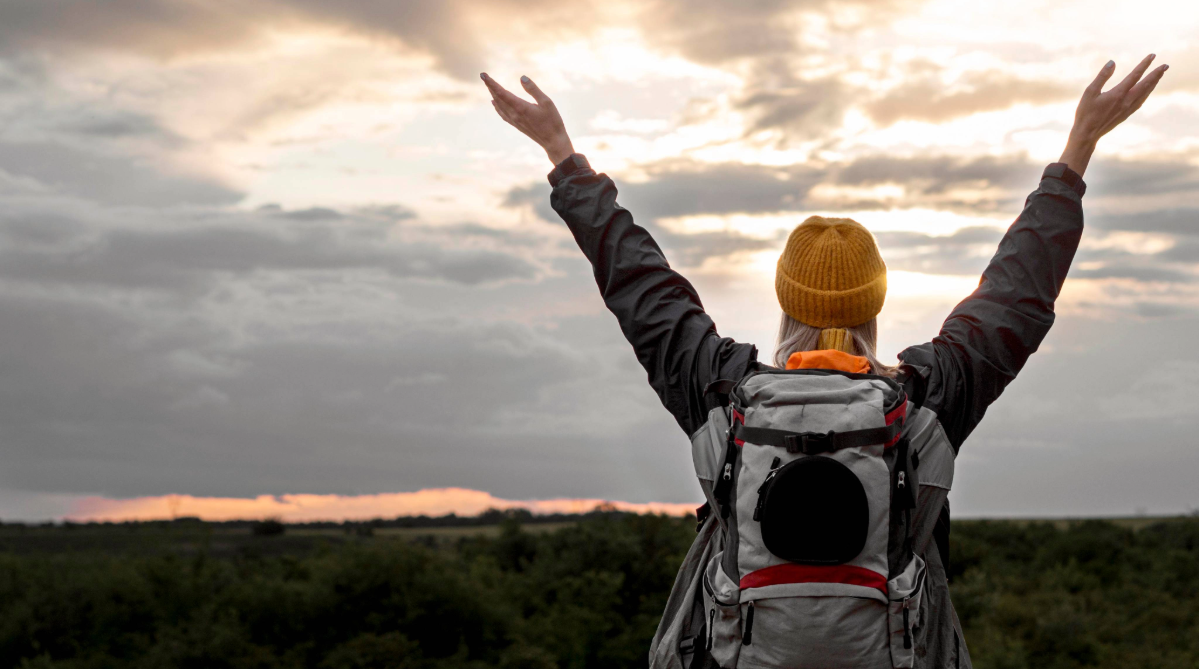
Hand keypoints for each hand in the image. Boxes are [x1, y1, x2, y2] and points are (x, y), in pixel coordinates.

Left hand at [481, 73, 574, 165]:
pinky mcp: (517, 125)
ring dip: (493, 95)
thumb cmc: (553, 121)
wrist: (553, 142)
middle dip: (490, 86)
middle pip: (497, 98)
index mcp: (520, 107)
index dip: (491, 83)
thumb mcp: (546, 102)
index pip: (501, 92)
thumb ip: (533, 89)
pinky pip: (502, 114)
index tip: (483, 75)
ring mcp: (514, 121)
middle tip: (484, 76)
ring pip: (499, 106)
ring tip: (489, 86)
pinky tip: (494, 103)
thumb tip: (521, 78)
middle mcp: (514, 114)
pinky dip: (497, 107)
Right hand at [1060, 54, 1167, 175]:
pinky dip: (1147, 93)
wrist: (1087, 134)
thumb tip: (1112, 62)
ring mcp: (1128, 109)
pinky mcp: (1126, 114)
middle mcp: (1126, 101)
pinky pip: (1141, 101)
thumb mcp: (1090, 92)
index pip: (1135, 75)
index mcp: (1118, 94)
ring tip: (1160, 75)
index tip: (1153, 55)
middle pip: (1145, 85)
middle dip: (1156, 74)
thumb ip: (1102, 76)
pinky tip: (1148, 90)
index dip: (1144, 65)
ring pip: (1145, 93)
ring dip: (1154, 83)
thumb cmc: (1085, 112)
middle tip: (1166, 65)